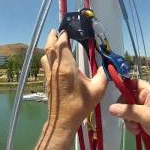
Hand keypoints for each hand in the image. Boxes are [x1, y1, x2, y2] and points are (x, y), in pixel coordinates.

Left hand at [33, 30, 107, 149]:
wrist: (63, 120)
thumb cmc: (80, 105)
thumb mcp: (97, 90)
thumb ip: (102, 76)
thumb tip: (104, 67)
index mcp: (67, 68)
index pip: (62, 45)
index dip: (63, 36)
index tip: (67, 30)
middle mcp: (55, 68)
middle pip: (50, 47)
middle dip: (53, 36)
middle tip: (57, 30)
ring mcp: (49, 74)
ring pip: (45, 55)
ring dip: (49, 45)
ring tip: (54, 40)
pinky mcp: (47, 80)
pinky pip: (45, 63)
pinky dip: (47, 56)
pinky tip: (52, 58)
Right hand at [109, 79, 149, 149]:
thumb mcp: (145, 116)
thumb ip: (128, 111)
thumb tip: (111, 108)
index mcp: (149, 93)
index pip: (135, 83)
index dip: (126, 85)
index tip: (117, 91)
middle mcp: (144, 100)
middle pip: (127, 97)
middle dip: (125, 109)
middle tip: (126, 115)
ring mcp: (141, 110)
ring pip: (126, 110)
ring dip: (128, 119)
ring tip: (136, 127)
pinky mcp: (138, 119)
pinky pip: (128, 118)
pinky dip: (130, 125)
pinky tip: (137, 131)